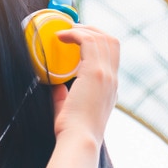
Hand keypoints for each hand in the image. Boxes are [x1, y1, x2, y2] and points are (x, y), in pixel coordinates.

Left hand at [49, 26, 118, 143]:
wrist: (79, 139)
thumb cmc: (72, 129)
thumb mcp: (69, 107)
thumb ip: (64, 95)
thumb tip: (55, 85)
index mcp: (110, 87)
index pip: (111, 55)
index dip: (97, 41)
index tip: (79, 38)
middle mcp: (112, 78)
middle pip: (111, 41)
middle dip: (92, 29)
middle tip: (72, 28)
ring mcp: (106, 74)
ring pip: (102, 38)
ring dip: (83, 29)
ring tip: (65, 30)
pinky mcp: (96, 73)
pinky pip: (88, 42)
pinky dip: (75, 34)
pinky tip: (61, 36)